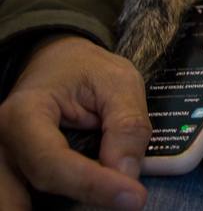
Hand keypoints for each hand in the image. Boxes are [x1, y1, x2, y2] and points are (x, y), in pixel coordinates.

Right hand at [0, 34, 149, 210]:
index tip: (133, 198)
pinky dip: (48, 206)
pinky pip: (22, 201)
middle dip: (68, 202)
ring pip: (15, 205)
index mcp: (23, 114)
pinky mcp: (12, 175)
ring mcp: (3, 164)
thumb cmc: (84, 70)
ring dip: (51, 210)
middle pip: (20, 198)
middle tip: (119, 204)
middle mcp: (2, 145)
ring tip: (105, 203)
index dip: (92, 184)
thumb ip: (126, 124)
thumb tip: (127, 174)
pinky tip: (86, 202)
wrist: (55, 62)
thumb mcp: (117, 82)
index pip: (51, 162)